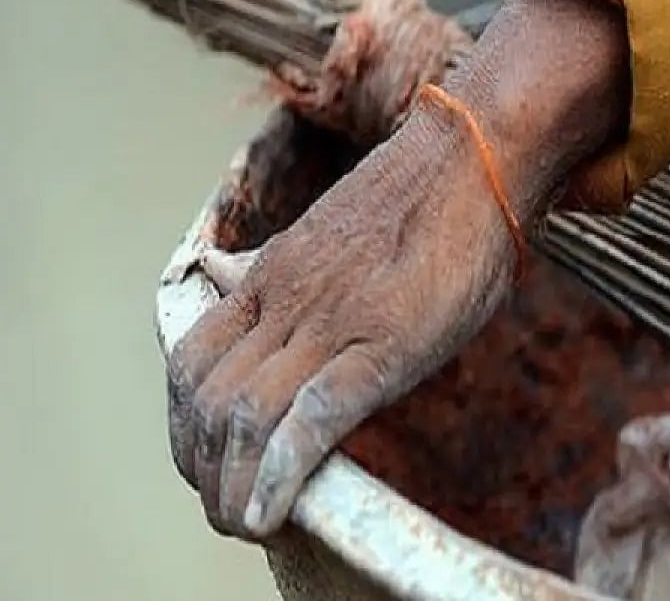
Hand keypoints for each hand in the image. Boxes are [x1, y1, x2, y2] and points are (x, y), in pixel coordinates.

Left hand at [167, 0, 628, 538]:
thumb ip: (272, 267)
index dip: (184, 422)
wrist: (475, 156)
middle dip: (200, 465)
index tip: (203, 459)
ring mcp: (331, 322)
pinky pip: (313, 418)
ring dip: (230, 484)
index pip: (191, 360)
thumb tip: (225, 274)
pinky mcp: (383, 343)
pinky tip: (271, 514)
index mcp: (272, 276)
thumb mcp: (327, 233)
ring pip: (245, 416)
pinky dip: (280, 473)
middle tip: (217, 505)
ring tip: (239, 523)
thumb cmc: (420, 200)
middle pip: (205, 398)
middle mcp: (286, 300)